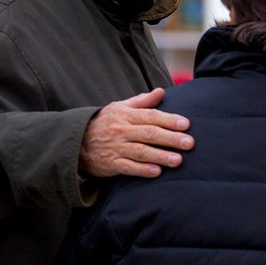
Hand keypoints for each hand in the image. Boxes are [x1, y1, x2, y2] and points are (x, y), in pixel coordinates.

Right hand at [79, 88, 193, 178]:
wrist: (76, 141)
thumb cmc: (105, 122)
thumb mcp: (120, 107)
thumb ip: (142, 101)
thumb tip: (161, 91)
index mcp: (126, 115)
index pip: (151, 116)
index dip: (169, 120)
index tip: (186, 125)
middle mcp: (121, 131)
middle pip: (149, 134)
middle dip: (170, 138)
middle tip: (189, 143)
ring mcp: (116, 148)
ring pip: (141, 151)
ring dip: (160, 156)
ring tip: (178, 160)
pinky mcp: (110, 163)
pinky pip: (128, 167)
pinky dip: (142, 170)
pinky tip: (157, 172)